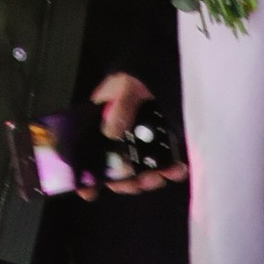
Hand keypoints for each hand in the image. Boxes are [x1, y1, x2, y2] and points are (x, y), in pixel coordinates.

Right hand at [91, 71, 184, 191]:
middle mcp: (117, 144)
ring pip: (139, 173)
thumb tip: (111, 132)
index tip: (89, 192)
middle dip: (124, 182)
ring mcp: (139, 148)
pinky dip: (171, 170)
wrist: (155, 72)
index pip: (87, 158)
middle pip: (115, 171)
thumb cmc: (132, 78)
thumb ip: (119, 107)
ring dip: (147, 180)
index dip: (86, 177)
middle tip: (133, 183)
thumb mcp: (123, 87)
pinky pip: (164, 164)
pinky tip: (178, 169)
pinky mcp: (160, 148)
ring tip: (156, 177)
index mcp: (99, 130)